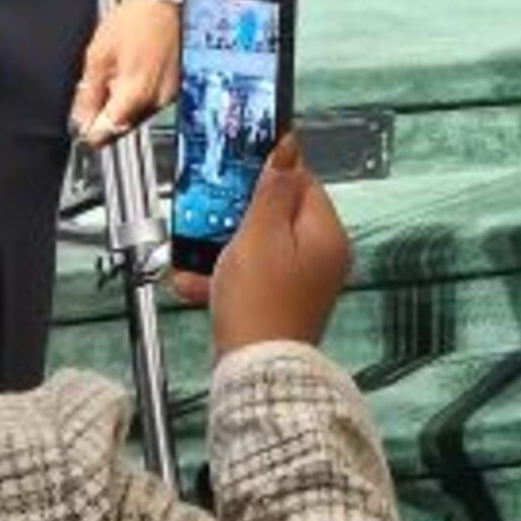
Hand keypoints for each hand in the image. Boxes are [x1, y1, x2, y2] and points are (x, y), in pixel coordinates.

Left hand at [70, 0, 180, 143]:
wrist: (164, 2)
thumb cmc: (133, 22)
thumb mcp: (98, 56)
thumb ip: (88, 94)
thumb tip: (80, 121)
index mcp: (135, 94)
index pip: (107, 132)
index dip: (89, 131)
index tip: (79, 124)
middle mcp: (157, 100)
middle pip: (123, 127)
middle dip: (104, 118)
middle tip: (92, 96)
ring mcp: (169, 94)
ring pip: (136, 117)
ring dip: (120, 108)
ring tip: (113, 79)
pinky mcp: (175, 87)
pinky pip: (150, 104)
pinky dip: (135, 98)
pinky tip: (130, 75)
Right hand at [174, 135, 352, 354]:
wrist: (254, 372)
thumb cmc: (260, 307)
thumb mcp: (259, 236)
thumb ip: (272, 191)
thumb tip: (288, 148)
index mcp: (327, 234)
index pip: (303, 182)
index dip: (268, 173)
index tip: (239, 168)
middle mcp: (322, 255)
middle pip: (278, 215)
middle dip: (236, 216)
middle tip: (209, 216)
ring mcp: (303, 280)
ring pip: (259, 247)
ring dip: (223, 249)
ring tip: (194, 256)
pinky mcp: (281, 300)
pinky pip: (252, 276)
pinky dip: (224, 277)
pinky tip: (195, 283)